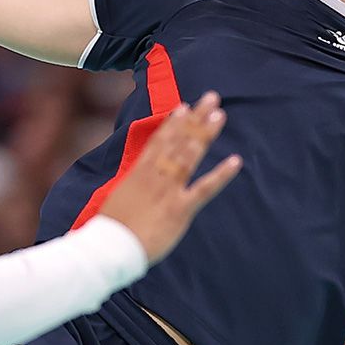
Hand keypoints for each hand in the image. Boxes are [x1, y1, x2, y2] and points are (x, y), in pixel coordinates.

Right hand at [93, 92, 241, 262]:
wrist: (110, 246)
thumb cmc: (111, 229)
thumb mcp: (119, 199)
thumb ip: (133, 188)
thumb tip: (137, 183)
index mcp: (138, 172)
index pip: (159, 141)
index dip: (173, 123)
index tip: (184, 107)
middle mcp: (155, 175)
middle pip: (178, 140)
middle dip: (195, 118)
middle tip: (211, 98)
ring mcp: (168, 189)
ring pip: (189, 155)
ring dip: (205, 134)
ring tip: (219, 115)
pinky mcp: (180, 208)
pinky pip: (204, 188)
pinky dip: (220, 174)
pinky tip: (235, 161)